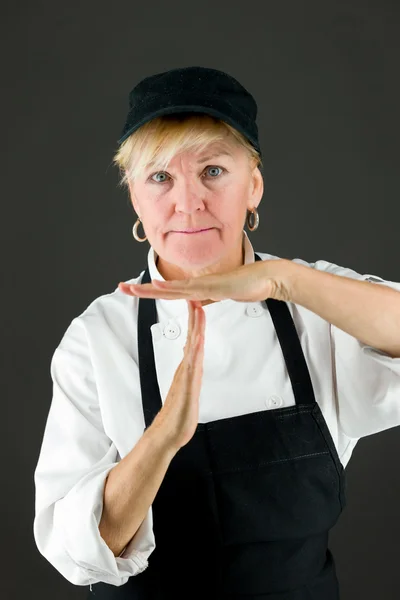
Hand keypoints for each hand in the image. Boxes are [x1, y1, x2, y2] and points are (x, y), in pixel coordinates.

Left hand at [118, 258, 293, 302]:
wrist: (265, 279)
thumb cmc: (246, 285)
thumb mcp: (221, 295)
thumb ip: (208, 299)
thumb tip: (197, 304)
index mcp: (196, 289)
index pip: (167, 291)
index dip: (149, 291)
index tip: (132, 290)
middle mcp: (195, 285)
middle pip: (162, 289)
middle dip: (140, 289)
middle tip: (119, 288)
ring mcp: (202, 285)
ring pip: (170, 288)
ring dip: (149, 289)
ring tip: (130, 289)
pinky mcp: (211, 286)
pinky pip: (187, 288)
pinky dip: (171, 287)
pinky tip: (157, 285)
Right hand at [152, 300, 204, 449]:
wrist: (168, 434)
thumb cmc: (178, 415)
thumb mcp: (187, 391)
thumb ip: (188, 376)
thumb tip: (189, 364)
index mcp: (187, 368)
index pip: (192, 339)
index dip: (195, 322)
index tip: (197, 304)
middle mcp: (185, 368)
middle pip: (191, 337)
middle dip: (194, 317)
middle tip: (195, 296)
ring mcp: (185, 375)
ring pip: (192, 346)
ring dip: (195, 327)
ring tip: (198, 310)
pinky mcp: (186, 385)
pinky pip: (192, 363)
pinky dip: (195, 349)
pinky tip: (198, 338)